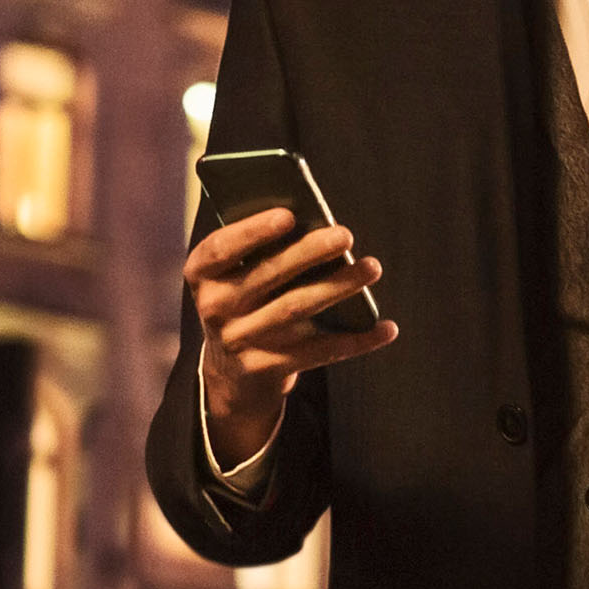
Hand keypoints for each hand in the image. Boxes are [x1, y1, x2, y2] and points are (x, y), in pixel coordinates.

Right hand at [188, 207, 401, 461]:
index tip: (289, 214)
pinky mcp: (266, 368)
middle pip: (267, 276)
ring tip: (371, 267)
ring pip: (295, 309)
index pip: (220, 249)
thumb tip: (316, 224)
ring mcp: (239, 341)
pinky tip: (386, 328)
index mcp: (202, 275)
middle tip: (345, 235)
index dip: (252, 231)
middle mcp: (214, 309)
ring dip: (337, 287)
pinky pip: (318, 352)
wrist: (231, 373)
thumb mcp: (237, 275)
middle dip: (308, 253)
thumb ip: (262, 250)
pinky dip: (356, 340)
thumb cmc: (245, 300)